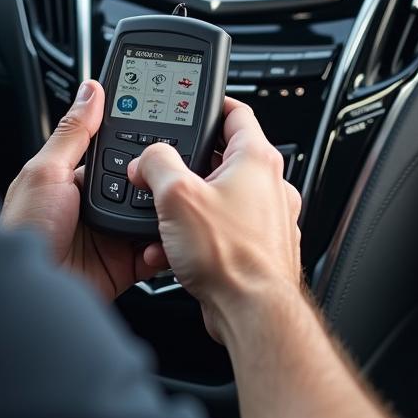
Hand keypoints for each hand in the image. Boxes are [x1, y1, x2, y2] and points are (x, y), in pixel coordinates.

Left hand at [0, 80, 156, 300]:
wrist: (26, 294)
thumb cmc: (23, 232)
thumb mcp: (45, 172)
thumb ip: (73, 132)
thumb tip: (91, 90)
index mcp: (74, 179)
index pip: (117, 151)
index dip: (139, 141)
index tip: (165, 129)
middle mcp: (94, 206)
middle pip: (140, 182)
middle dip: (158, 179)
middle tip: (177, 172)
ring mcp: (110, 236)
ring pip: (152, 215)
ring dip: (166, 211)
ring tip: (180, 204)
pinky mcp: (123, 265)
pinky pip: (155, 251)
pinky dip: (166, 246)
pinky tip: (173, 238)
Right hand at [128, 97, 302, 342]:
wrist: (252, 313)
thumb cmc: (229, 256)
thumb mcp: (176, 196)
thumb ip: (156, 164)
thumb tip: (147, 158)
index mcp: (257, 159)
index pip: (236, 112)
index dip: (211, 105)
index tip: (193, 105)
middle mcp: (271, 185)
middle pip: (224, 157)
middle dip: (188, 165)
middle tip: (164, 170)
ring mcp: (269, 218)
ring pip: (221, 197)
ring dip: (190, 206)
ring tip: (166, 219)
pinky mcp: (260, 248)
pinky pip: (224, 230)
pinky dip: (200, 235)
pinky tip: (175, 250)